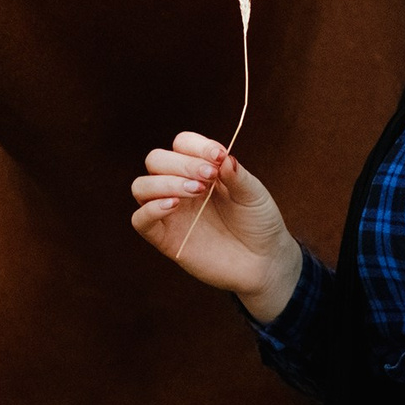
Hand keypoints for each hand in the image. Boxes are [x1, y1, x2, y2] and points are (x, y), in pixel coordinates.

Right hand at [129, 132, 300, 318]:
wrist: (265, 261)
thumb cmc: (259, 222)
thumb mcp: (254, 194)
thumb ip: (237, 175)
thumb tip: (223, 157)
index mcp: (200, 170)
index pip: (181, 144)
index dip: (196, 146)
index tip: (219, 156)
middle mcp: (179, 186)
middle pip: (156, 159)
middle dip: (181, 163)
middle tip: (209, 177)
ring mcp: (170, 212)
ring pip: (141, 186)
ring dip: (165, 182)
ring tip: (197, 191)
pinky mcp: (165, 238)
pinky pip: (139, 220)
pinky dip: (150, 209)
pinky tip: (174, 205)